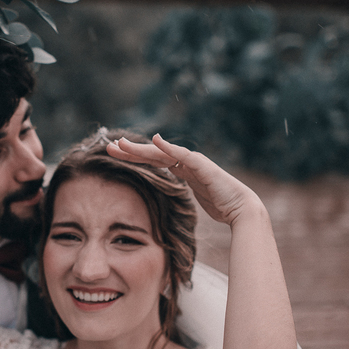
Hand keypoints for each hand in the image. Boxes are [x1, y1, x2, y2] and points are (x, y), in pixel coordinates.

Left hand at [106, 135, 259, 226]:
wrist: (240, 207)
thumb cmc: (220, 204)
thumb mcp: (194, 197)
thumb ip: (182, 191)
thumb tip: (168, 198)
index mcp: (182, 169)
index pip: (153, 161)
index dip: (133, 157)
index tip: (113, 154)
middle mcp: (185, 161)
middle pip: (152, 154)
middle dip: (130, 150)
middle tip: (108, 146)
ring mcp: (193, 161)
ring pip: (161, 152)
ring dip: (141, 148)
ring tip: (122, 144)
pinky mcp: (200, 165)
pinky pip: (181, 154)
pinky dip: (168, 146)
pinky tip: (155, 140)